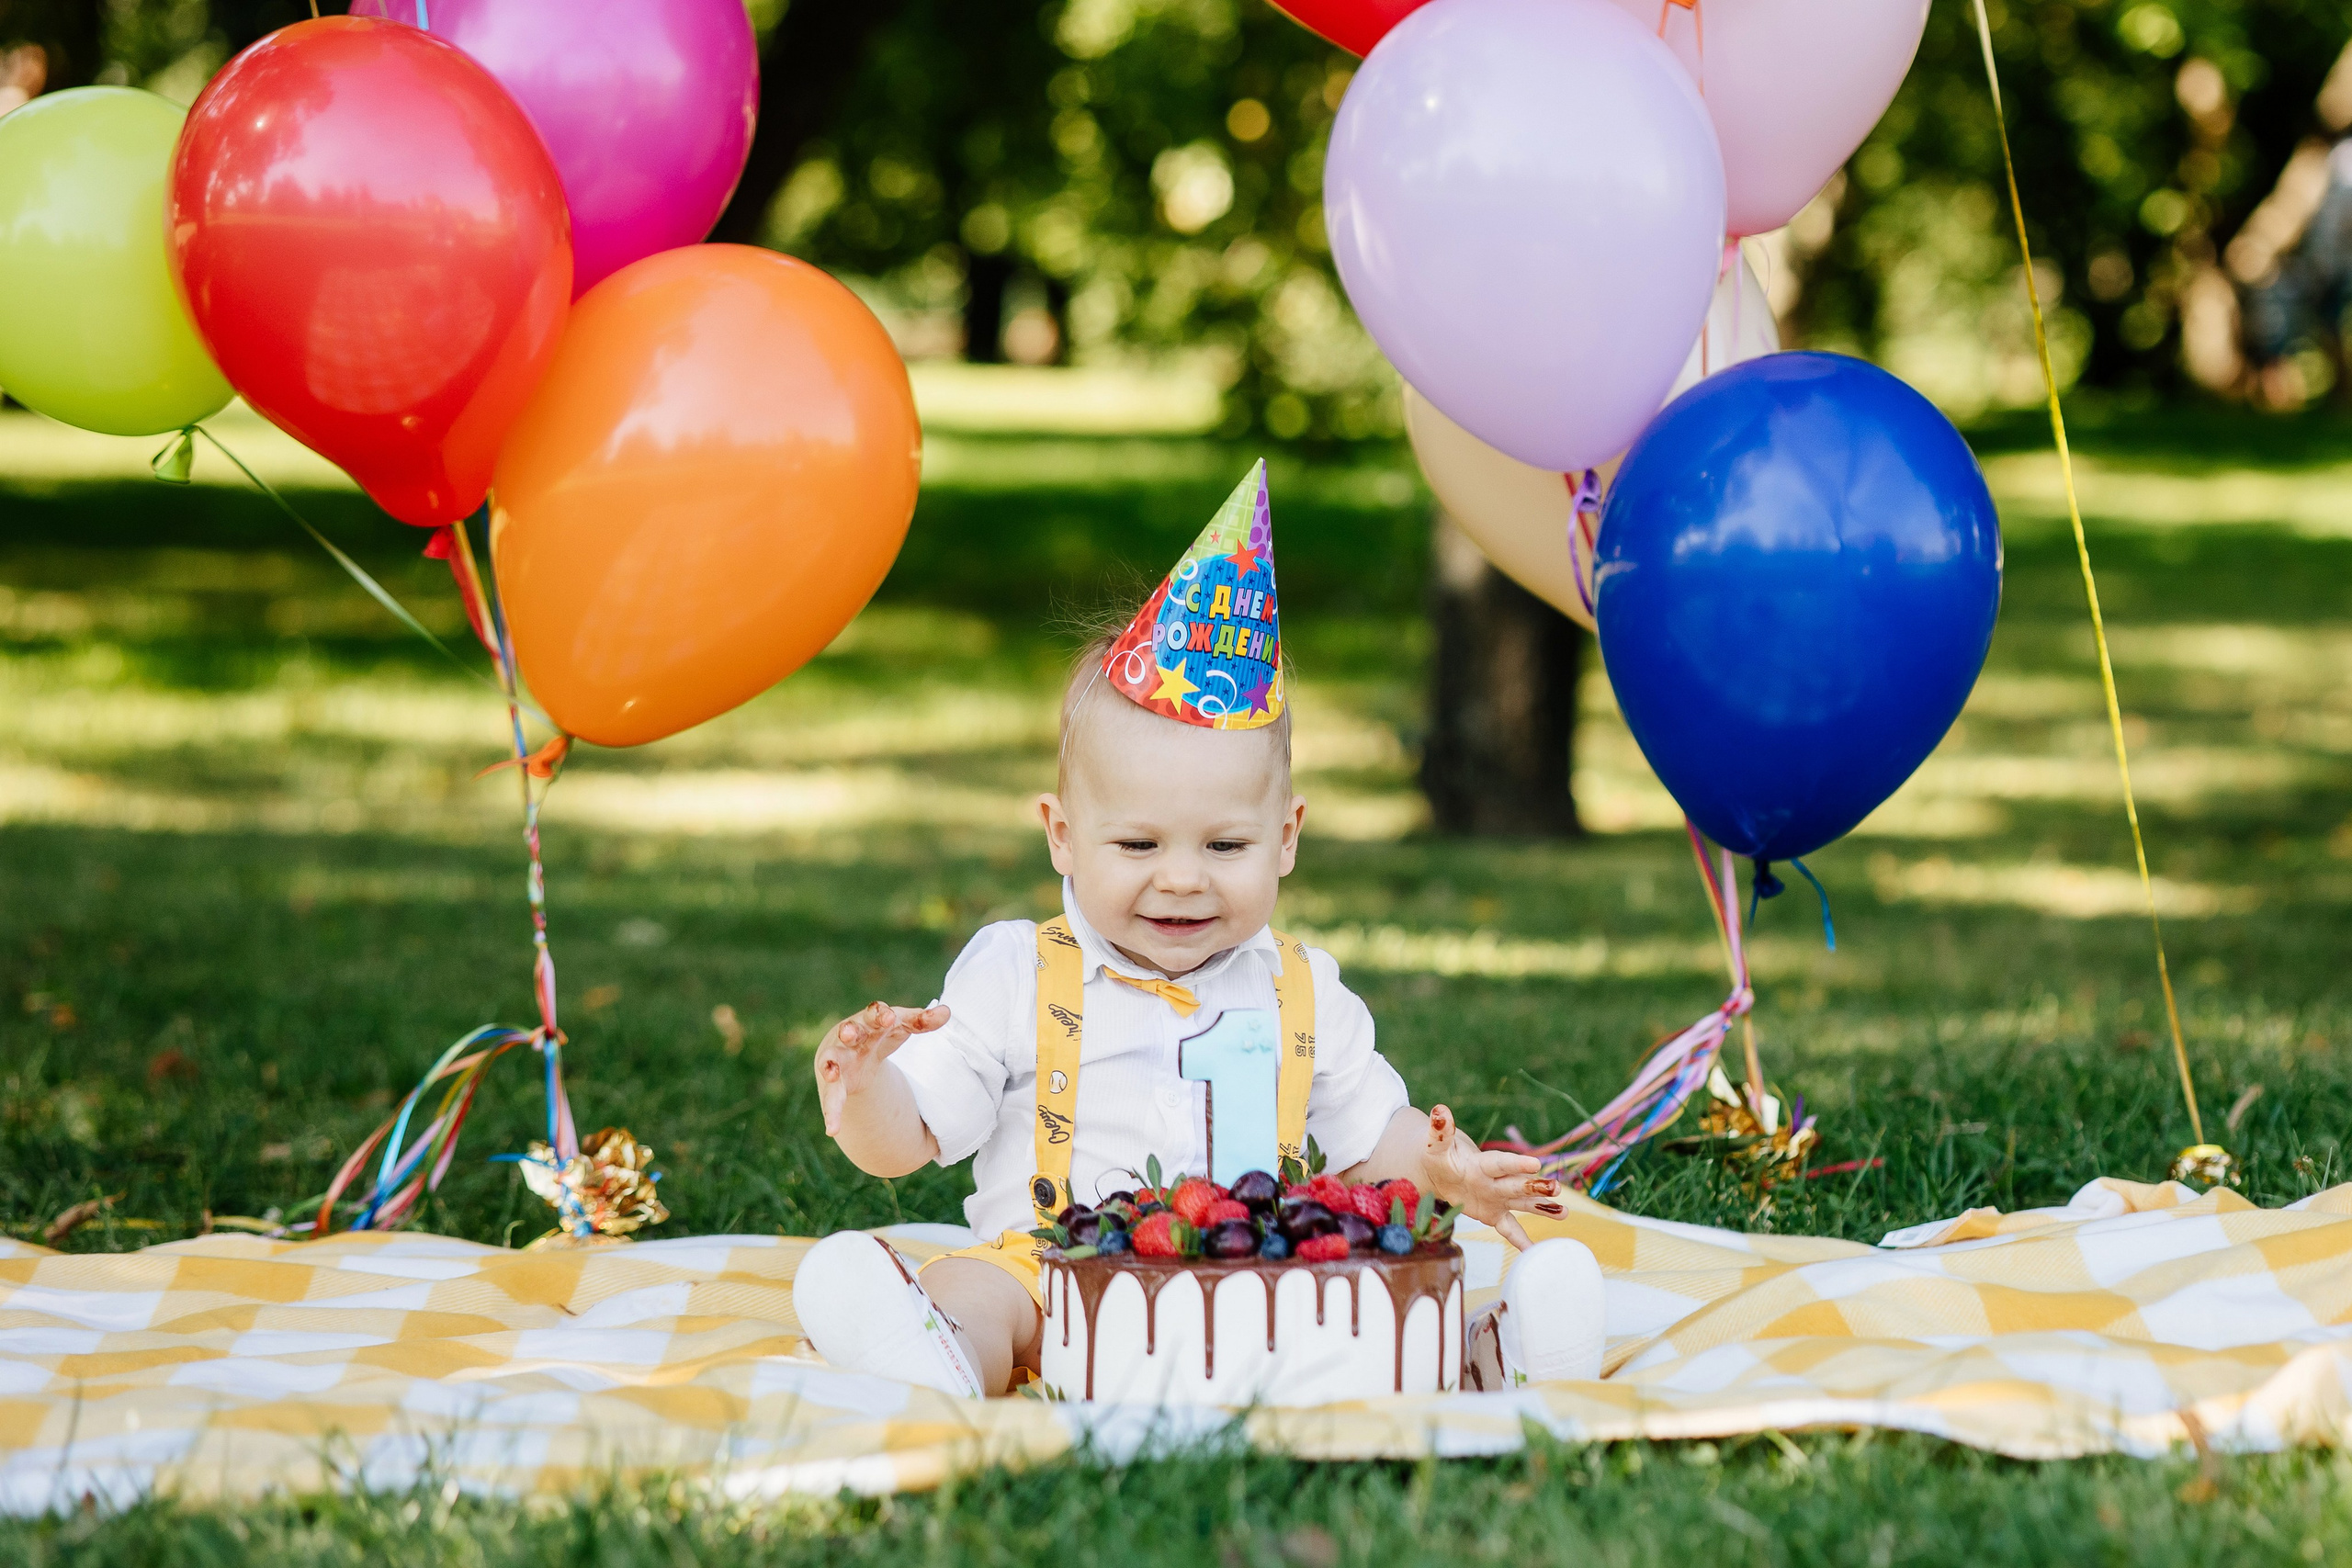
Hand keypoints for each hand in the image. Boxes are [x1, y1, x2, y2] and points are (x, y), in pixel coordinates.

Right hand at [815, 1001, 947, 1136]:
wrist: (849, 1050)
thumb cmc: (878, 1033)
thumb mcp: (900, 1026)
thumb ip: (921, 1021)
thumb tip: (947, 1012)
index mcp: (868, 1021)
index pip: (874, 1014)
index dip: (880, 1015)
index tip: (888, 1017)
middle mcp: (849, 1038)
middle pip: (848, 1032)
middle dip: (849, 1031)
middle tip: (849, 1032)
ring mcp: (839, 1060)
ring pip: (832, 1062)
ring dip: (830, 1066)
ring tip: (830, 1073)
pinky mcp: (835, 1085)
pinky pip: (832, 1099)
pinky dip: (832, 1114)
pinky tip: (833, 1129)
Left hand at [1422, 1104, 1562, 1250]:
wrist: (1442, 1171)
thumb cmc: (1441, 1156)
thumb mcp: (1437, 1146)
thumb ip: (1440, 1131)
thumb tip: (1440, 1111)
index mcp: (1483, 1164)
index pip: (1501, 1163)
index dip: (1516, 1163)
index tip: (1535, 1164)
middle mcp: (1495, 1181)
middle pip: (1517, 1184)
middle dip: (1536, 1187)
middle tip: (1556, 1189)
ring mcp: (1498, 1198)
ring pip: (1523, 1203)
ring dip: (1542, 1208)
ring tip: (1564, 1213)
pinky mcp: (1494, 1214)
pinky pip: (1510, 1229)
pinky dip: (1521, 1240)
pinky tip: (1536, 1252)